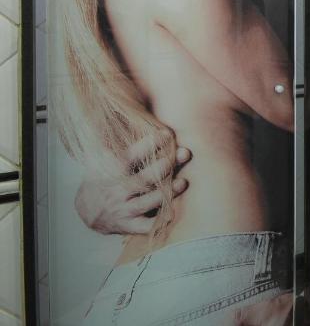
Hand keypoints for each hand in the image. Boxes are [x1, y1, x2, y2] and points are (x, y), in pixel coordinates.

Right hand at [75, 136, 190, 234]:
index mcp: (111, 169)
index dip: (150, 144)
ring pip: (147, 202)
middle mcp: (117, 189)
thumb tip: (149, 122)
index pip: (131, 155)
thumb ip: (127, 144)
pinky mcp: (127, 225)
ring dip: (167, 192)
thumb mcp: (106, 158)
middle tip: (184, 154)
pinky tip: (173, 214)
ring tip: (183, 182)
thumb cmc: (107, 177)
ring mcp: (122, 208)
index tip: (167, 134)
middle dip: (166, 165)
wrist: (87, 210)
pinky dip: (159, 222)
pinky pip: (145, 226)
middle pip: (144, 178)